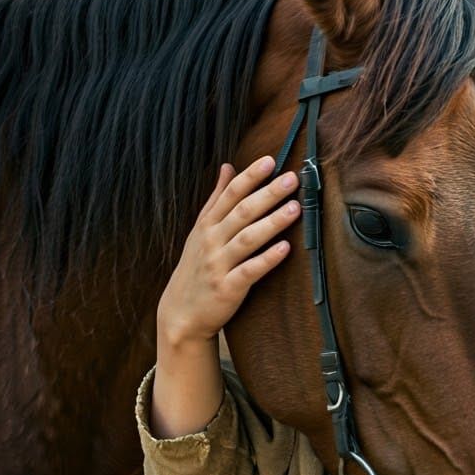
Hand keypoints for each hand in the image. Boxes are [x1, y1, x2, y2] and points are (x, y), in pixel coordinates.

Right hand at [157, 156, 299, 346]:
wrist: (180, 314)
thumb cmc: (196, 267)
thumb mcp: (200, 230)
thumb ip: (216, 198)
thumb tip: (227, 166)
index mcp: (207, 225)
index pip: (230, 194)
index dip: (250, 176)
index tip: (270, 161)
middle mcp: (211, 241)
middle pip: (242, 212)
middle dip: (267, 194)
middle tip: (291, 179)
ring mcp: (218, 264)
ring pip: (247, 239)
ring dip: (272, 222)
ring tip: (295, 208)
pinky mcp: (227, 288)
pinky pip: (249, 271)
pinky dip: (267, 259)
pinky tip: (286, 248)